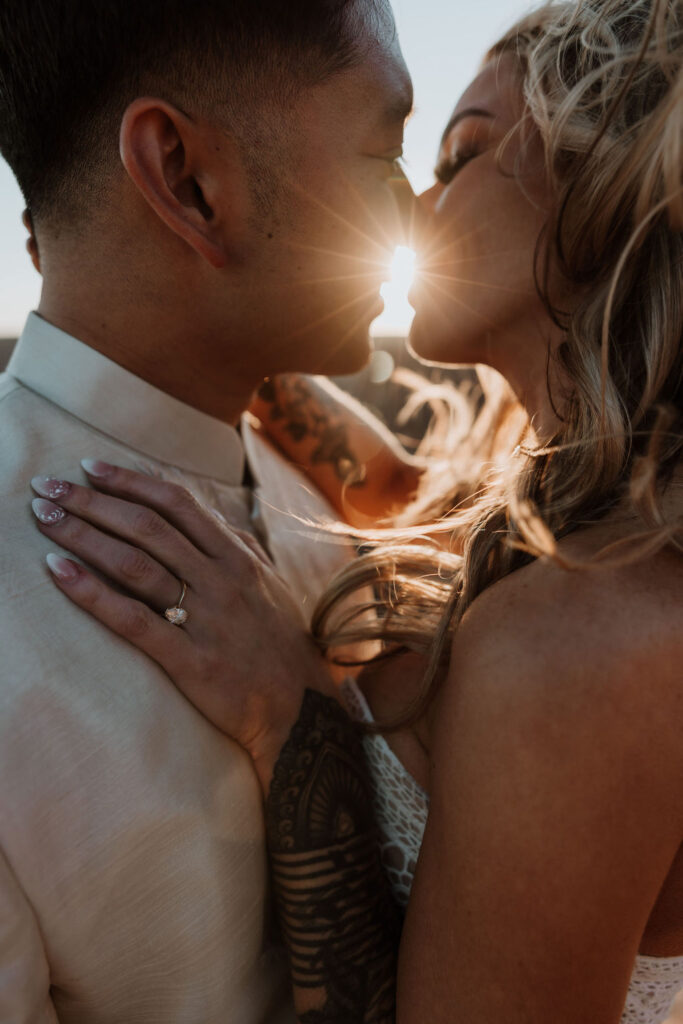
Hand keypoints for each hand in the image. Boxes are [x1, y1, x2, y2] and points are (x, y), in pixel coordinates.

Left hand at [30, 460, 335, 789]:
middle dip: (93, 502)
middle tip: (48, 487)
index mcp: (238, 558)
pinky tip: (59, 572)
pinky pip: (132, 620)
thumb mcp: (272, 585)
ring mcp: (205, 620)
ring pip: (135, 565)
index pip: (177, 504)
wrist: (301, 710)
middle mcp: (220, 580)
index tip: (91, 467)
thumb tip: (216, 513)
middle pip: (147, 527)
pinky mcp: (190, 660)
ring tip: (44, 518)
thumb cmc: (281, 645)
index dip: (131, 481)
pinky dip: (91, 593)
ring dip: (83, 536)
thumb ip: (242, 546)